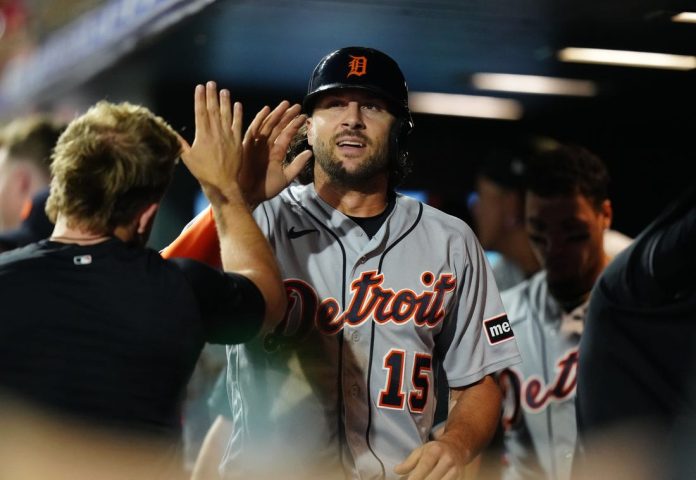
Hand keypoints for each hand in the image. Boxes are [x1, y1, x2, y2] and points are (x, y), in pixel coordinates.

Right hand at [180, 81, 243, 204]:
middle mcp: (215, 132)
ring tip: (224, 90)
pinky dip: (238, 114)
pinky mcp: (237, 141)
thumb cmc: (204, 172)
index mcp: (202, 135)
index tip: (199, 88)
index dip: (200, 99)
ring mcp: (228, 136)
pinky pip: (238, 124)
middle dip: (212, 95)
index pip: (200, 112)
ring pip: (226, 114)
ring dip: (225, 101)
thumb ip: (181, 143)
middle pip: (213, 110)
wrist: (223, 183)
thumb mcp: (188, 158)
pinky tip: (237, 105)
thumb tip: (171, 133)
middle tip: (211, 83)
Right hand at [239, 100, 312, 207]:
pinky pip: (253, 130)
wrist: (250, 196)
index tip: (304, 116)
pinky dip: (259, 120)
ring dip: (276, 114)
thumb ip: (297, 165)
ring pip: (268, 125)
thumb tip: (310, 152)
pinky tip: (266, 110)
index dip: (295, 125)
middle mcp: (266, 146)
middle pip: (278, 127)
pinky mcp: (247, 145)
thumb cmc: (266, 188)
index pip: (286, 135)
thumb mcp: (286, 177)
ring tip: (286, 104)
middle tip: (297, 106)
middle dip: (287, 116)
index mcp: (275, 152)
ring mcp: (257, 144)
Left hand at [394, 439, 466, 479]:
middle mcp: (447, 460)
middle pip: (434, 477)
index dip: (416, 476)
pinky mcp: (459, 478)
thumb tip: (396, 470)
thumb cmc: (435, 450)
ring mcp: (455, 470)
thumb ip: (409, 461)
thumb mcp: (421, 451)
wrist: (456, 448)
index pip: (425, 465)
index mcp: (436, 450)